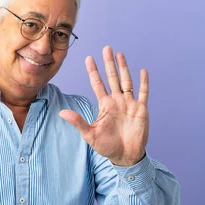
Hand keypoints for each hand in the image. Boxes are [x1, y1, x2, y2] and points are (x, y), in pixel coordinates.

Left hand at [59, 46, 148, 165]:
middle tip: (106, 48)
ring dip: (124, 68)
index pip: (97, 84)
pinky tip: (143, 71)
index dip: (93, 71)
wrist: (125, 155)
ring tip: (120, 54)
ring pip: (126, 81)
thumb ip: (78, 122)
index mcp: (104, 105)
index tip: (88, 58)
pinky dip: (144, 83)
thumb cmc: (107, 146)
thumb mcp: (90, 134)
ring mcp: (129, 104)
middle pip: (112, 78)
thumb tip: (61, 113)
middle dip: (109, 63)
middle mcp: (117, 101)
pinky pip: (143, 93)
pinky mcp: (141, 110)